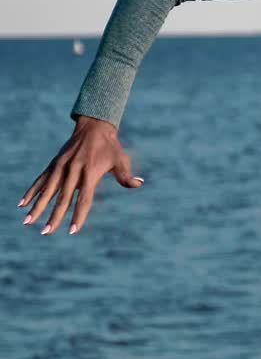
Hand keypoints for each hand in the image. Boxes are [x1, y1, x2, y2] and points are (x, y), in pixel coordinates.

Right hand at [18, 115, 144, 235]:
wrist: (94, 126)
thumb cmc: (110, 147)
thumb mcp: (121, 160)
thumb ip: (126, 175)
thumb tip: (138, 184)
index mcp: (90, 172)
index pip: (84, 199)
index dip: (79, 215)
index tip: (72, 230)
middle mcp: (73, 170)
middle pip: (63, 198)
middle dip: (54, 216)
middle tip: (46, 232)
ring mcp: (62, 166)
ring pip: (48, 191)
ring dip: (37, 207)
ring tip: (27, 222)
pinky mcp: (54, 163)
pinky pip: (41, 180)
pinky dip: (32, 191)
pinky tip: (22, 204)